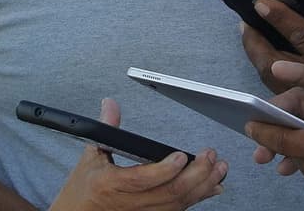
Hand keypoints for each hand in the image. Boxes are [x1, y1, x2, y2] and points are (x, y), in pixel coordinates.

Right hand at [48, 99, 226, 210]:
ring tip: (219, 168)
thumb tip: (111, 104)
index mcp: (112, 185)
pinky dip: (199, 198)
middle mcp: (130, 203)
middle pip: (169, 193)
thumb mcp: (90, 157)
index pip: (142, 179)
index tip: (182, 156)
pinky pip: (179, 210)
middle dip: (195, 175)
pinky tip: (213, 186)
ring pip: (178, 204)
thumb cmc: (84, 189)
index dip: (165, 170)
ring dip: (203, 186)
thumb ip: (106, 129)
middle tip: (211, 156)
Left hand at [242, 0, 303, 92]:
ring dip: (255, 55)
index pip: (303, 37)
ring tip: (247, 33)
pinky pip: (275, 89)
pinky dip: (262, 69)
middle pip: (275, 63)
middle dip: (255, 42)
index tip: (261, 3)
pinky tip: (258, 53)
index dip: (280, 18)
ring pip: (270, 79)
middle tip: (245, 22)